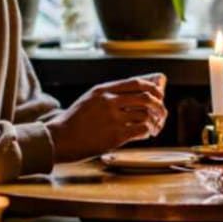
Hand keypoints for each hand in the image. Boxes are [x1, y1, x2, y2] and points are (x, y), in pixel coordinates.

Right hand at [45, 75, 167, 161]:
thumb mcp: (89, 100)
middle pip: (146, 98)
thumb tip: (136, 95)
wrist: (60, 138)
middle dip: (159, 105)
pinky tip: (146, 134)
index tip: (159, 94)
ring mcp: (113, 118)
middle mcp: (109, 101)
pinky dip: (148, 131)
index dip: (153, 88)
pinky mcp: (115, 136)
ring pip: (146, 114)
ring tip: (154, 126)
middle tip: (162, 112)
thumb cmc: (74, 121)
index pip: (136, 83)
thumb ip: (109, 96)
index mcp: (103, 90)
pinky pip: (141, 130)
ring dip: (154, 121)